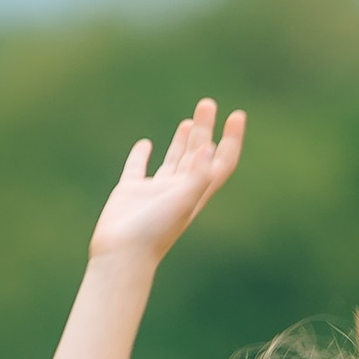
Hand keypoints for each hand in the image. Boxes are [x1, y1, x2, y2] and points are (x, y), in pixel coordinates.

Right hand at [89, 98, 244, 262]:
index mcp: (197, 192)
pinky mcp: (130, 192)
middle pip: (198, 155)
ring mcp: (155, 192)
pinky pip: (137, 169)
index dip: (232, 140)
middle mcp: (179, 191)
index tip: (237, 115)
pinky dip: (141, 155)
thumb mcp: (182, 202)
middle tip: (207, 103)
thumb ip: (198, 176)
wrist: (121, 255)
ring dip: (183, 141)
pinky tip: (146, 144)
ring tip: (189, 121)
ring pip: (174, 161)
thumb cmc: (154, 232)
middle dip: (205, 129)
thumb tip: (209, 147)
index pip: (221, 162)